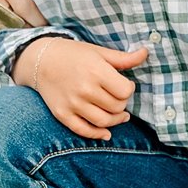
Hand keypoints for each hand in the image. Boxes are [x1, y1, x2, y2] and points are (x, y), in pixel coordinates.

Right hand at [25, 38, 149, 140]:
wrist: (41, 61)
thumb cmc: (74, 54)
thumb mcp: (99, 52)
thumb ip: (123, 58)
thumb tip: (146, 53)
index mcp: (96, 72)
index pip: (125, 91)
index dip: (129, 89)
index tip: (124, 85)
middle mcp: (85, 90)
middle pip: (116, 107)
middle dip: (123, 104)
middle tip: (120, 98)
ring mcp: (72, 104)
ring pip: (103, 121)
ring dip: (116, 120)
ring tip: (121, 116)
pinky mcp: (62, 114)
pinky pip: (83, 130)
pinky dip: (97, 135)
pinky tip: (106, 133)